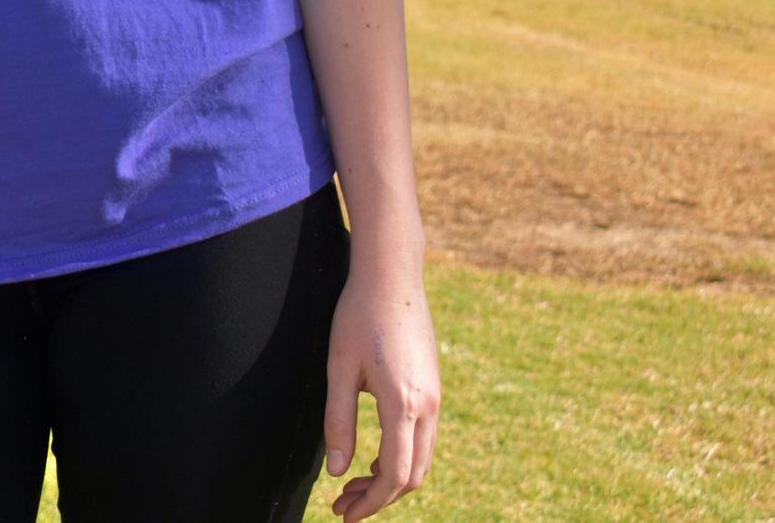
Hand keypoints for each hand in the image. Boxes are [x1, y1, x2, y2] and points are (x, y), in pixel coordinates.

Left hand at [324, 255, 439, 518]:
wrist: (393, 276)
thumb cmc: (358, 317)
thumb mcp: (339, 369)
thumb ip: (338, 422)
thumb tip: (338, 471)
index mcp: (404, 403)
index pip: (394, 475)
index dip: (370, 503)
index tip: (344, 515)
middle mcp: (429, 407)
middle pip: (412, 476)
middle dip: (379, 499)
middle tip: (342, 506)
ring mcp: (436, 398)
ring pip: (420, 460)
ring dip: (389, 481)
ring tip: (351, 487)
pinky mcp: (434, 389)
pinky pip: (422, 439)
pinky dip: (400, 459)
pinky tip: (372, 459)